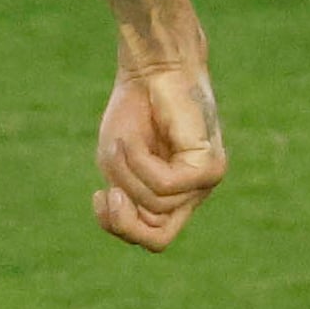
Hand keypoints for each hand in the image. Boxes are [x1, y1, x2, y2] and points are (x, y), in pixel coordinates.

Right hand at [94, 47, 225, 249]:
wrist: (150, 70)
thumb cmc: (133, 111)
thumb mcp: (118, 164)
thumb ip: (126, 198)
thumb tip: (142, 217)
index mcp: (173, 196)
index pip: (152, 237)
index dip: (119, 226)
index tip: (99, 194)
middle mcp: (195, 193)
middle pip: (158, 238)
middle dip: (124, 222)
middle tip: (106, 192)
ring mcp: (205, 181)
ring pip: (157, 208)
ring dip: (128, 176)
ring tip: (122, 143)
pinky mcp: (209, 166)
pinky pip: (166, 185)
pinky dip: (140, 164)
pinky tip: (132, 140)